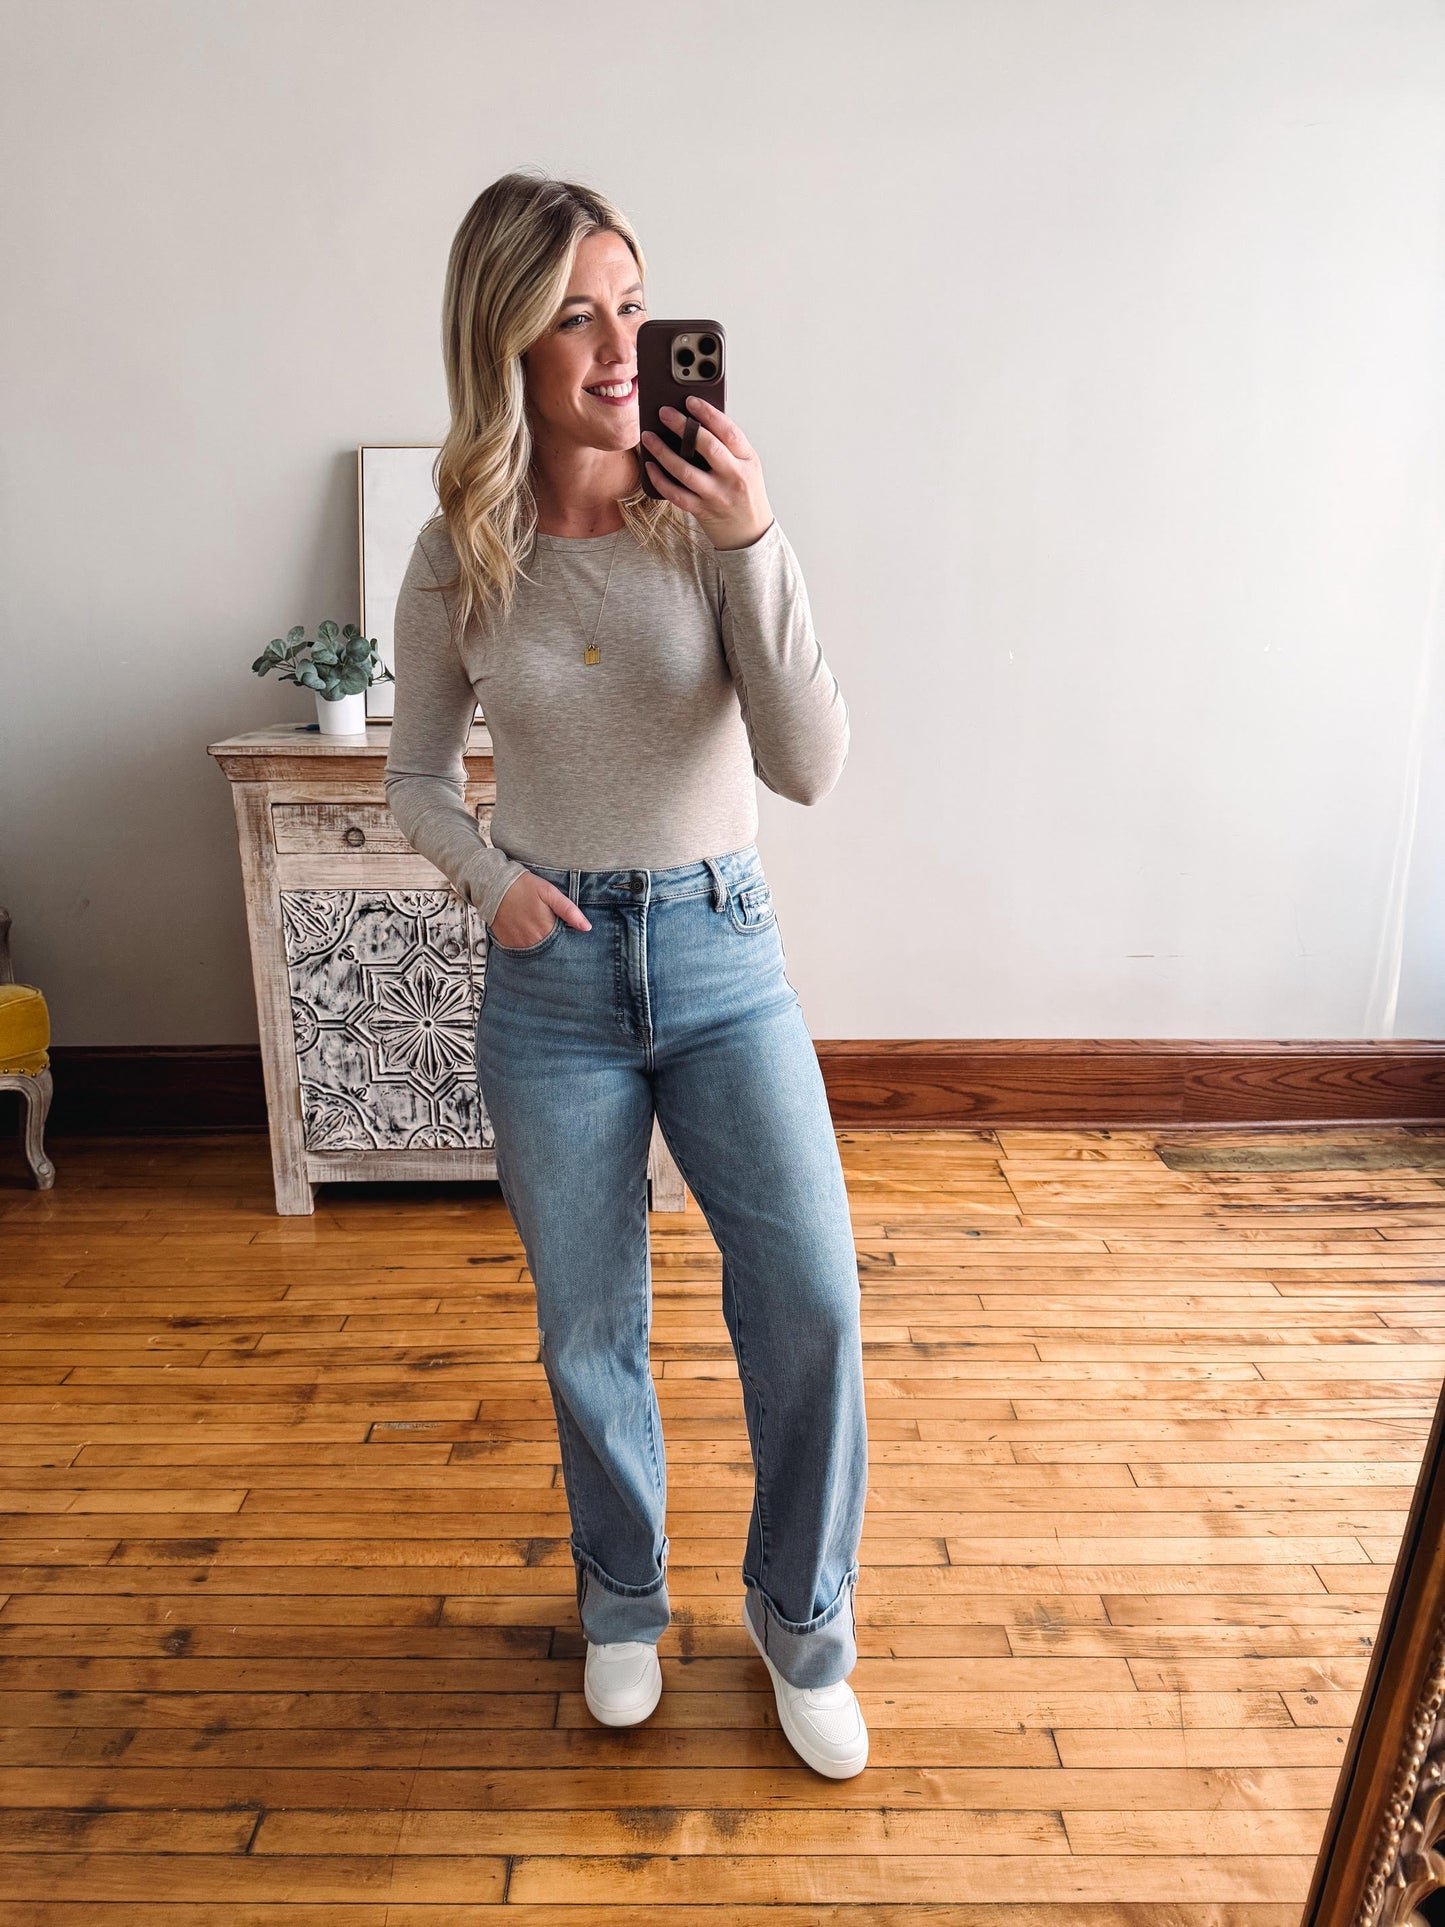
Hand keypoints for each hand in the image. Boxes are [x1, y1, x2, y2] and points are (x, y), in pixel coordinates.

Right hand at [491, 872, 590, 948]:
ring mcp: (519, 944)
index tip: (569, 936)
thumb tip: (586, 927)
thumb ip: (569, 911)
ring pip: (536, 952)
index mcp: (546, 930)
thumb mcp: (550, 893)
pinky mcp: (507, 944)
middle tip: (553, 932)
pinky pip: (521, 951)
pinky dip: (527, 945)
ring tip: (539, 931)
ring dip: (541, 946)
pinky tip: (528, 933)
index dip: (568, 942)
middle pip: (550, 951)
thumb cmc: (522, 886)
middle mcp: (532, 941)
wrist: (494, 885)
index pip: (564, 946)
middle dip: (555, 945)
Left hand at [639, 395, 773, 550]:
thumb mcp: (747, 467)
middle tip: (664, 412)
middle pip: (707, 446)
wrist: (750, 534)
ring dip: (663, 452)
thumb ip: (728, 447)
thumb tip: (694, 422)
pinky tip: (650, 466)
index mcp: (748, 461)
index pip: (729, 431)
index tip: (690, 401)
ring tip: (649, 437)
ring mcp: (717, 496)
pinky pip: (676, 494)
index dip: (708, 413)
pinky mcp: (702, 511)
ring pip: (685, 471)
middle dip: (683, 426)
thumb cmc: (745, 495)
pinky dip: (660, 479)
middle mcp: (734, 477)